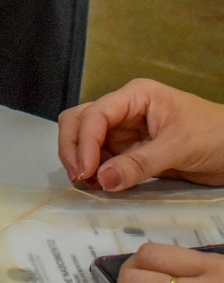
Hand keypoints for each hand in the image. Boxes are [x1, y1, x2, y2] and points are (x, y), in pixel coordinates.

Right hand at [57, 79, 223, 190]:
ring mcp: (124, 131)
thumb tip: (102, 180)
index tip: (86, 170)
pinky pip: (102, 159)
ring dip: (81, 161)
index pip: (96, 114)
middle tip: (79, 176)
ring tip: (90, 184)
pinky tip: (100, 185)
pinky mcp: (129, 151)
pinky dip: (95, 172)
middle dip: (73, 148)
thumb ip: (140, 163)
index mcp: (135, 96)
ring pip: (85, 141)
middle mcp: (124, 110)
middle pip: (79, 121)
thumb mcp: (181, 147)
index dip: (85, 141)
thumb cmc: (218, 136)